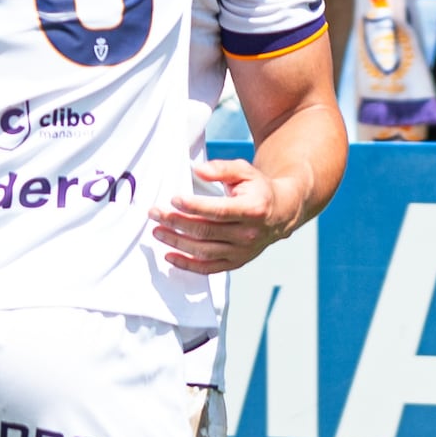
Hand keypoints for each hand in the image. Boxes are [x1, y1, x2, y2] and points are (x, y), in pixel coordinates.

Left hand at [149, 154, 309, 272]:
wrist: (281, 213)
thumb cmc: (258, 189)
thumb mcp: (245, 171)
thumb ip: (221, 168)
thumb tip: (197, 170)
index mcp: (253, 209)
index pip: (218, 211)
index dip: (194, 206)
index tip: (173, 198)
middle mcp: (249, 234)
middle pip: (206, 231)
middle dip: (176, 222)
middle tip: (155, 213)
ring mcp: (243, 251)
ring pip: (204, 251)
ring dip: (177, 243)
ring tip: (157, 232)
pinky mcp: (236, 262)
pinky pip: (209, 268)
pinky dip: (188, 265)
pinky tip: (169, 256)